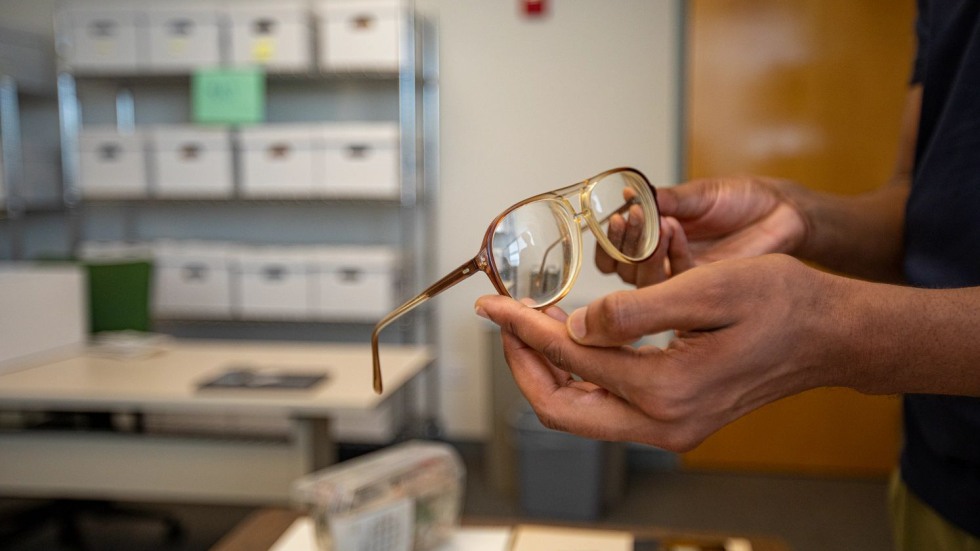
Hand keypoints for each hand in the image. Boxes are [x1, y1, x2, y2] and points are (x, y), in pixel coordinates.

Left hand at [475, 254, 841, 450]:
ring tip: (533, 324)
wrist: (829, 335)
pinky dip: (580, 377)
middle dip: (524, 362)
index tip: (494, 305)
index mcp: (668, 390)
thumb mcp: (708, 288)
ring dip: (549, 370)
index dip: (524, 329)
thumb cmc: (781, 302)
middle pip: (562, 409)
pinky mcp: (676, 421)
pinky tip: (574, 340)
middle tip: (506, 320)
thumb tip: (574, 327)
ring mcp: (671, 429)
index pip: (570, 360)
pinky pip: (608, 408)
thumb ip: (635, 311)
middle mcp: (664, 423)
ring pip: (581, 412)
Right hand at [596, 176, 809, 286]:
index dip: (608, 240)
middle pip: (620, 269)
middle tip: (632, 218)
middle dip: (622, 244)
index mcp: (650, 238)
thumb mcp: (696, 194)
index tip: (616, 215)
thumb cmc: (739, 200)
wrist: (779, 213)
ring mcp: (679, 278)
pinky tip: (676, 229)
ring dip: (643, 252)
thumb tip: (627, 195)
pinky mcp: (702, 289)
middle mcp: (659, 263)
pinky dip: (671, 253)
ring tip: (658, 221)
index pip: (612, 252)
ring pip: (642, 282)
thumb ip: (664, 199)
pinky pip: (675, 281)